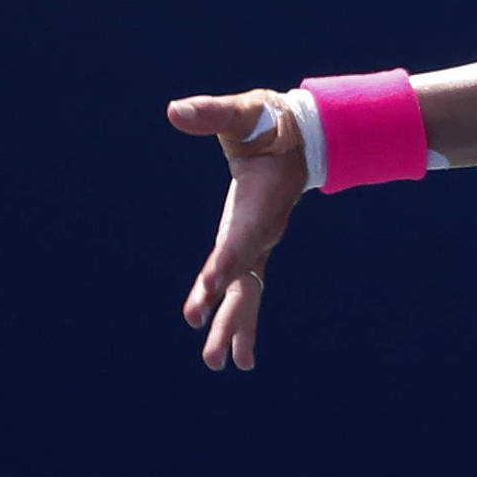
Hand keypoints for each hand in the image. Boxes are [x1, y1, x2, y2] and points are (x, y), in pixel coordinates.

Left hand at [168, 89, 306, 370]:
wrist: (302, 136)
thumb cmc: (268, 123)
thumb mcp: (242, 113)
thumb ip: (211, 113)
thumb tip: (174, 111)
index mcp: (259, 205)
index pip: (237, 243)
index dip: (219, 270)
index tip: (202, 299)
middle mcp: (263, 232)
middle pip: (245, 281)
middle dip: (228, 316)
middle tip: (211, 354)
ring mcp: (260, 242)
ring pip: (247, 291)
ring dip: (233, 327)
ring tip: (219, 365)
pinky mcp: (254, 245)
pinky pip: (246, 286)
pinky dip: (236, 313)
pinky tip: (230, 347)